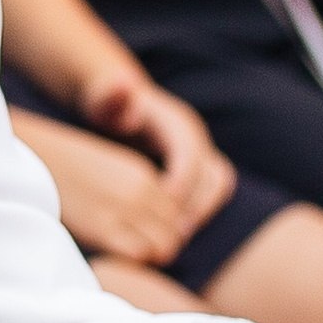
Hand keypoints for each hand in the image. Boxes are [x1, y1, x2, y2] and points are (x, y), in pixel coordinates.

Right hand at [13, 111, 195, 264]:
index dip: (163, 231)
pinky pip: (139, 255)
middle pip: (174, 233)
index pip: (177, 214)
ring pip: (164, 246)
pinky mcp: (104, 228)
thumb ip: (133, 190)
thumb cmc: (62, 168)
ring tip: (120, 254)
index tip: (141, 238)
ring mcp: (124, 209)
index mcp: (144, 174)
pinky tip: (111, 255)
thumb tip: (149, 224)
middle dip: (159, 246)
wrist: (31, 155)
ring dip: (147, 256)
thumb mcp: (108, 169)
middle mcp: (141, 191)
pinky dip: (132, 262)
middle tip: (132, 251)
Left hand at [76, 67, 237, 242]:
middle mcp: (196, 138)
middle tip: (175, 233)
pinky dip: (199, 212)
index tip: (161, 207)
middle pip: (214, 176)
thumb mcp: (104, 98)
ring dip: (203, 212)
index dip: (180, 183)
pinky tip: (173, 230)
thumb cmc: (108, 104)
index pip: (190, 157)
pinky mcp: (198, 167)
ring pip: (219, 187)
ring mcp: (201, 153)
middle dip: (198, 205)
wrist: (120, 101)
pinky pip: (210, 193)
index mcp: (178, 123)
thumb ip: (110, 95)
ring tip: (177, 236)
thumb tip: (124, 85)